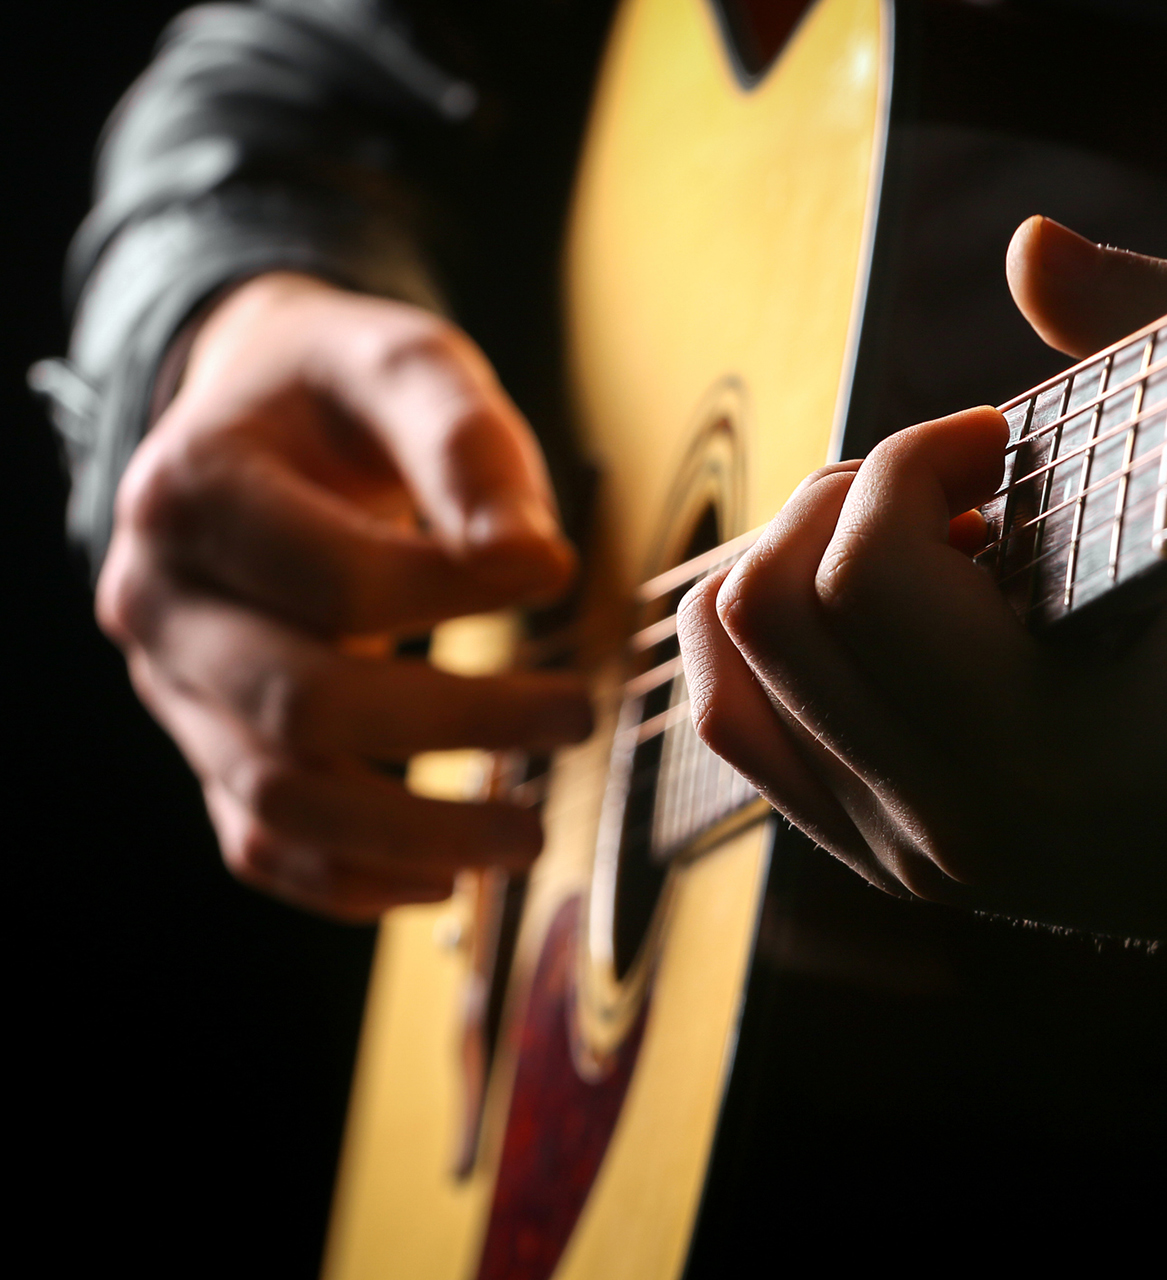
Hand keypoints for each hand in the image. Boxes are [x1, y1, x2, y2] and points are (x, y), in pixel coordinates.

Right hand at [96, 273, 592, 919]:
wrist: (254, 417)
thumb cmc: (339, 393)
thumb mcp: (404, 363)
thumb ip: (464, 442)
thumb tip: (531, 559)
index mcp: (191, 492)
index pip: (334, 581)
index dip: (456, 592)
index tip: (557, 574)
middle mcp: (158, 601)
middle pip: (301, 705)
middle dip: (458, 725)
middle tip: (573, 716)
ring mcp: (174, 687)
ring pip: (277, 801)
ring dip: (416, 834)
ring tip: (530, 830)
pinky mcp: (207, 745)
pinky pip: (261, 844)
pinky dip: (354, 879)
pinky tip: (449, 874)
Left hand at [679, 219, 1166, 954]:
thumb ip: (1154, 333)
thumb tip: (1029, 247)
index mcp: (1045, 752)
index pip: (865, 572)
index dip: (916, 455)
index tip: (1001, 440)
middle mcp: (955, 828)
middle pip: (767, 612)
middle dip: (838, 497)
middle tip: (948, 481)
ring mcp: (914, 860)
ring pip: (728, 678)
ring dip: (793, 564)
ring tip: (910, 540)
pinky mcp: (892, 860)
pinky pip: (747, 730)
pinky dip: (771, 638)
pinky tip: (876, 599)